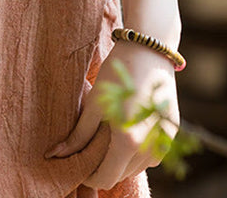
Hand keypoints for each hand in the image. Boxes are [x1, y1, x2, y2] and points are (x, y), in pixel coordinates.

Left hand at [45, 40, 179, 190]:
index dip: (90, 175)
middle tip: (92, 146)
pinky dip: (139, 151)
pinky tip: (128, 129)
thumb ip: (78, 135)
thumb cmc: (118, 73)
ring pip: (138, 166)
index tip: (80, 162)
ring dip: (123, 160)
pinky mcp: (172, 130)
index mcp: (128, 141)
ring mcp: (164, 139)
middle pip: (122, 174)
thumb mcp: (94, 103)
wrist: (149, 48)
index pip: (106, 178)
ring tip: (109, 134)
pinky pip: (152, 154)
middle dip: (105, 166)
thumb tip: (54, 155)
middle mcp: (149, 146)